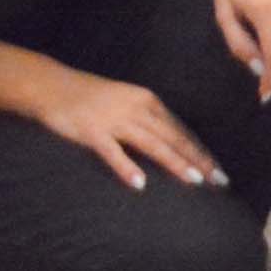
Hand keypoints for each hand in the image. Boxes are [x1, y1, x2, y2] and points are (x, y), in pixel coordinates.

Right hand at [27, 68, 225, 191]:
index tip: (217, 169)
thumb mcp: (125, 102)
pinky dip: (127, 168)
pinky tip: (140, 184)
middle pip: (173, 137)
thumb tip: (169, 141)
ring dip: (174, 162)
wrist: (52, 85)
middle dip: (197, 159)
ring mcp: (115, 120)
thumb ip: (146, 120)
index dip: (199, 151)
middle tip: (218, 180)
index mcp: (147, 101)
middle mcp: (137, 109)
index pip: (180, 130)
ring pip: (152, 144)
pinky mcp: (92, 131)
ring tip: (193, 180)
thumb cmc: (90, 97)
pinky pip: (113, 153)